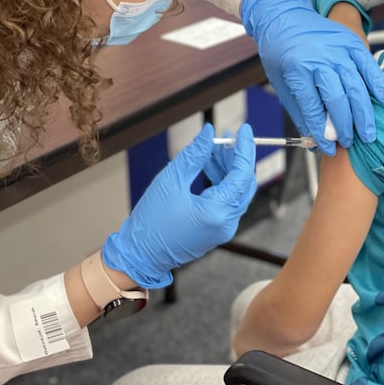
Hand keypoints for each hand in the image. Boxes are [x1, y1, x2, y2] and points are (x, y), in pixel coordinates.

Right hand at [101, 123, 256, 287]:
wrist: (139, 254)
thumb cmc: (151, 221)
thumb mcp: (170, 181)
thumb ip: (194, 154)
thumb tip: (209, 133)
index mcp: (217, 212)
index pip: (241, 175)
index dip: (244, 149)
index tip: (243, 129)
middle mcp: (226, 223)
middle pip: (243, 184)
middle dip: (237, 158)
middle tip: (227, 137)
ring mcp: (223, 229)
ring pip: (236, 192)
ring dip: (228, 169)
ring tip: (214, 148)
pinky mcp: (216, 230)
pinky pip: (227, 202)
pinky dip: (221, 183)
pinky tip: (209, 166)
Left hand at [241, 0, 383, 154]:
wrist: (284, 16)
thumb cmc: (280, 52)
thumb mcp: (281, 83)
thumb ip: (301, 110)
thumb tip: (315, 139)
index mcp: (297, 69)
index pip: (314, 108)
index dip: (321, 131)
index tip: (327, 148)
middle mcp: (320, 58)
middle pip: (338, 99)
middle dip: (345, 126)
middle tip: (350, 143)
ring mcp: (338, 49)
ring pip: (356, 86)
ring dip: (364, 113)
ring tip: (368, 133)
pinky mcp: (351, 42)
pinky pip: (369, 65)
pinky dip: (378, 83)